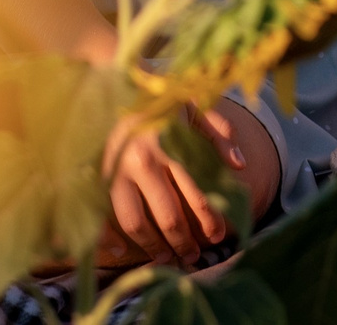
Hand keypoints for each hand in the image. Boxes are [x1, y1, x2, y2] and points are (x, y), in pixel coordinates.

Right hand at [95, 103, 267, 268]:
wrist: (114, 79)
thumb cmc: (160, 97)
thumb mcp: (195, 105)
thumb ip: (219, 133)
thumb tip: (239, 165)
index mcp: (170, 144)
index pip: (197, 194)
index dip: (211, 220)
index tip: (219, 236)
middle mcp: (142, 161)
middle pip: (168, 216)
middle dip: (184, 242)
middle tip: (194, 256)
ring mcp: (116, 171)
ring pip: (135, 223)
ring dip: (152, 247)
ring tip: (166, 257)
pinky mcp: (97, 175)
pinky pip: (101, 214)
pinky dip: (108, 238)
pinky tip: (121, 251)